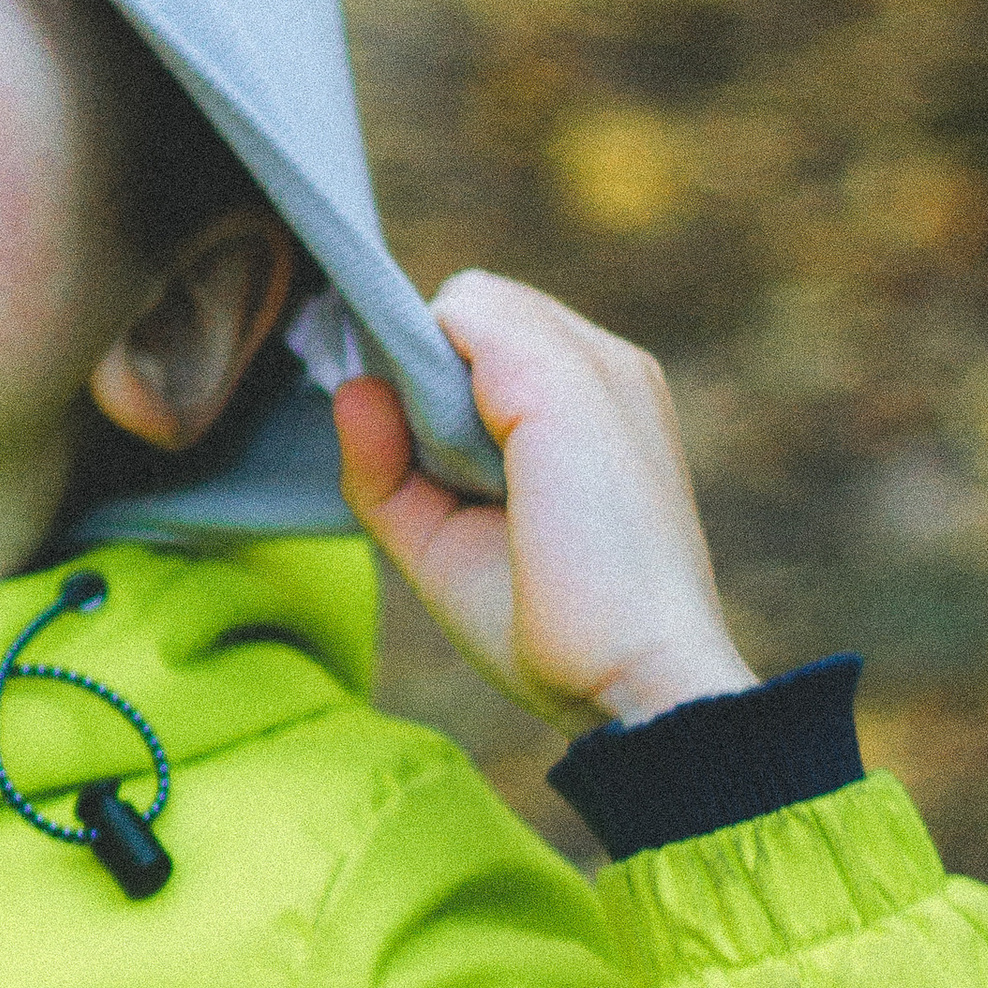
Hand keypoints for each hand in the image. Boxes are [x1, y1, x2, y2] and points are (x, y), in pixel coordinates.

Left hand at [331, 272, 756, 732]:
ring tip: (464, 481)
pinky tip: (451, 455)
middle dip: (434, 376)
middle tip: (445, 481)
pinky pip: (463, 312)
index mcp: (599, 405)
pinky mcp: (561, 376)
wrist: (636, 683)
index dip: (440, 382)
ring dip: (431, 375)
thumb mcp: (442, 542)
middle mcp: (607, 367)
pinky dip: (429, 365)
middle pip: (478, 312)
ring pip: (469, 304)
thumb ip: (386, 468)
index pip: (493, 339)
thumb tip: (351, 386)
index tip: (422, 456)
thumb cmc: (556, 635)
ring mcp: (592, 362)